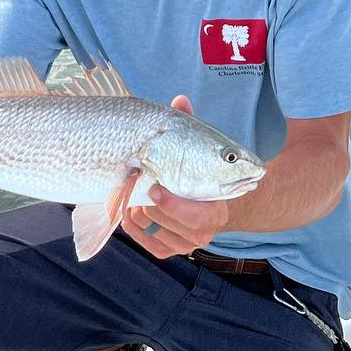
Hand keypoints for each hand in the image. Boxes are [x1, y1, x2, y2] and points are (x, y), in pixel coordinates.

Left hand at [121, 96, 230, 257]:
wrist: (198, 199)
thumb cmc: (192, 168)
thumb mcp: (192, 147)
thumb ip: (186, 125)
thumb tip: (180, 100)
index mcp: (217, 206)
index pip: (198, 215)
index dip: (172, 202)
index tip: (156, 185)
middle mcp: (207, 229)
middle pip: (169, 221)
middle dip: (152, 199)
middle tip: (148, 183)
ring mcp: (188, 242)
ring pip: (153, 226)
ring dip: (141, 207)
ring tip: (144, 193)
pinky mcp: (169, 250)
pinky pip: (145, 241)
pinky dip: (133, 224)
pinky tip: (133, 209)